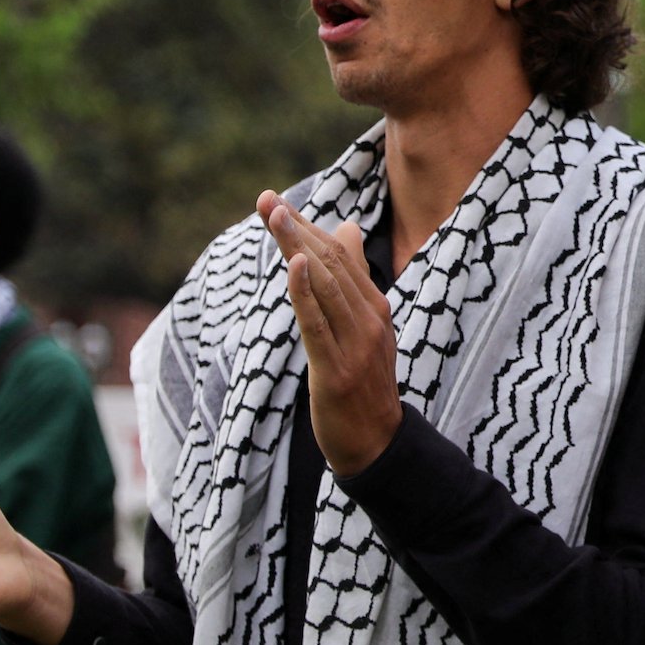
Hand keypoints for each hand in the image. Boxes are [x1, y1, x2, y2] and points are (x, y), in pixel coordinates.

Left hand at [257, 194, 402, 477]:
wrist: (376, 443)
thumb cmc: (364, 385)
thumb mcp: (364, 328)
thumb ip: (353, 282)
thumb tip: (345, 228)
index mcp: (376, 309)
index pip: (341, 257)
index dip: (308, 227)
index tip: (277, 202)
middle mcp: (370, 321)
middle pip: (333, 265)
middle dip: (298, 230)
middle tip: (268, 200)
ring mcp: (356, 346)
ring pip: (326, 287)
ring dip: (298, 248)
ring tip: (276, 218)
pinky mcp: (336, 370)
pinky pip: (318, 325)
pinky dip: (306, 293)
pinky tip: (294, 266)